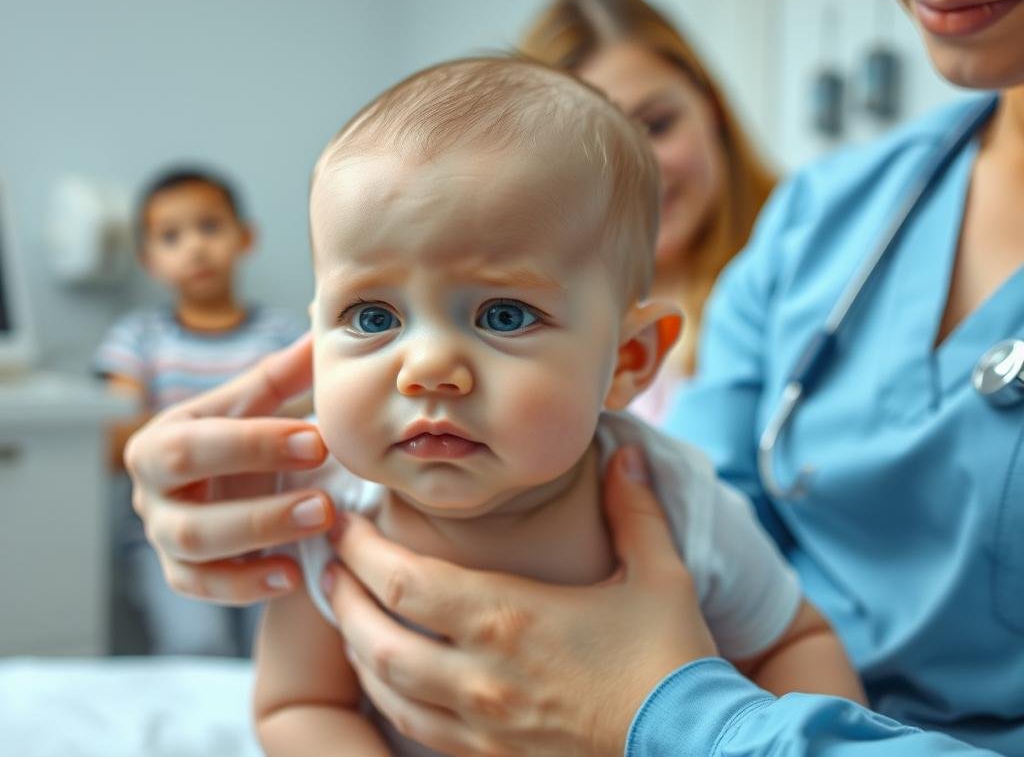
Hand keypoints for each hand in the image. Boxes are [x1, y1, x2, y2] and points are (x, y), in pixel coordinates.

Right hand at [124, 334, 333, 603]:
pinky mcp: (181, 572)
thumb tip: (322, 328)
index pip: (197, 444)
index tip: (321, 441)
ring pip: (196, 550)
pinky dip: (247, 586)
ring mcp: (162, 535)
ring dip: (261, 542)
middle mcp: (151, 490)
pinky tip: (294, 576)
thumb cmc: (240, 433)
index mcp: (163, 438)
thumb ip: (285, 373)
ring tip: (322, 527)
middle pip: (189, 509)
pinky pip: (203, 586)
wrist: (221, 481)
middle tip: (326, 504)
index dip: (257, 445)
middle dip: (259, 509)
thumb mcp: (256, 403)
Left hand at [323, 446, 716, 756]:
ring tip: (345, 616)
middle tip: (329, 566)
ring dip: (357, 648)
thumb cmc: (672, 658)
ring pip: (388, 688)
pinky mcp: (494, 756)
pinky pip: (418, 729)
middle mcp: (482, 674)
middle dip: (342, 598)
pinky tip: (387, 679)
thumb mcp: (658, 573)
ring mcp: (483, 723)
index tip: (346, 524)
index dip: (362, 550)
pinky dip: (389, 697)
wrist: (694, 746)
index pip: (404, 581)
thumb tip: (624, 453)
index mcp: (510, 618)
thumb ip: (633, 508)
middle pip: (377, 637)